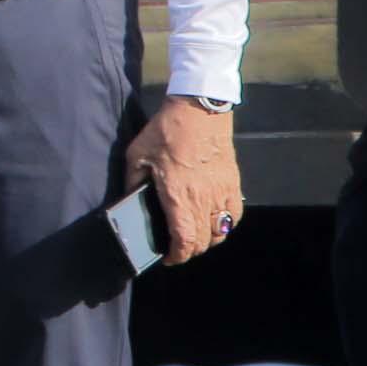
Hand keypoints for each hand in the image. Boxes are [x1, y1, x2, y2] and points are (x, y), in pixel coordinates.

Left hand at [124, 97, 243, 264]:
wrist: (199, 108)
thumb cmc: (166, 130)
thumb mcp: (137, 155)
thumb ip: (133, 181)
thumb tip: (131, 200)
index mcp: (179, 195)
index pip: (185, 240)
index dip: (177, 256)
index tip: (168, 257)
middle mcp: (204, 199)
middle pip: (204, 241)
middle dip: (190, 250)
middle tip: (177, 246)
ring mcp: (222, 192)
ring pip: (222, 232)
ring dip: (208, 240)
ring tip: (195, 235)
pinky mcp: (233, 183)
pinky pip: (235, 215)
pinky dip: (226, 224)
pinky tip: (215, 220)